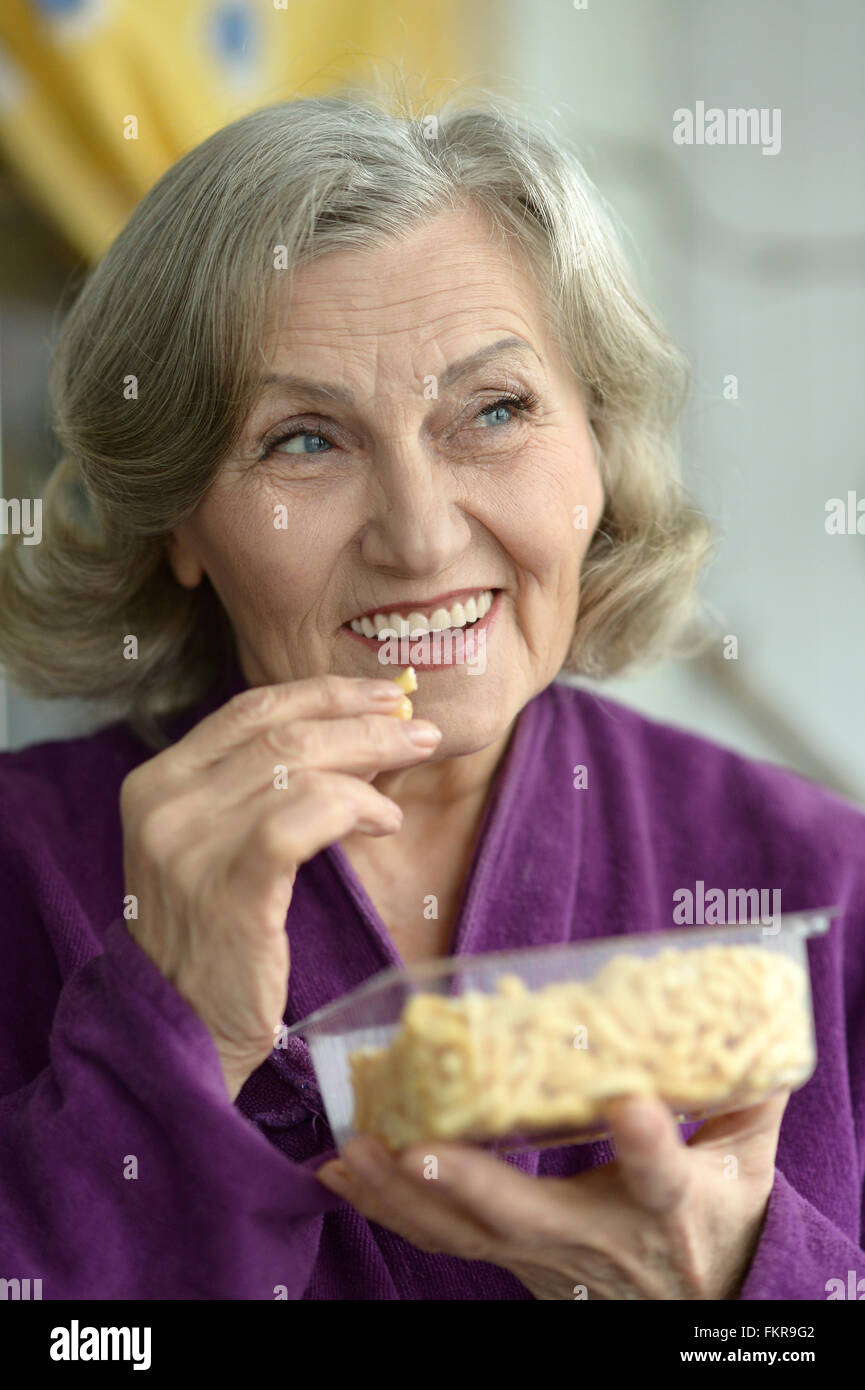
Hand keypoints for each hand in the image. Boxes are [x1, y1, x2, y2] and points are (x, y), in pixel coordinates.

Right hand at [119, 674, 441, 1098]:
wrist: (179, 1032)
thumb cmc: (215, 938)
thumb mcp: (218, 846)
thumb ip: (263, 789)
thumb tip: (359, 734)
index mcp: (158, 783)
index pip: (249, 709)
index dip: (324, 695)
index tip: (382, 695)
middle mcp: (164, 805)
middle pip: (281, 732)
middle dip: (363, 722)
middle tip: (419, 731)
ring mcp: (190, 845)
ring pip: (298, 766)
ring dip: (370, 761)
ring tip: (407, 779)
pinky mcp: (231, 889)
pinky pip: (307, 817)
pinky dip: (357, 807)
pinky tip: (383, 821)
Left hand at [316, 1091, 787, 1298]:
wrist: (701, 1308)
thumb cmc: (724, 1218)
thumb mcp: (751, 1157)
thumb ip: (747, 1090)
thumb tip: (753, 1019)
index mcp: (668, 1202)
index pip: (661, 1174)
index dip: (647, 1141)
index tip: (630, 1102)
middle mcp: (599, 1237)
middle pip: (528, 1217)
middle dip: (468, 1184)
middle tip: (416, 1149)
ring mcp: (546, 1257)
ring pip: (466, 1237)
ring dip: (402, 1197)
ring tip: (349, 1153)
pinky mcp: (513, 1261)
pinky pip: (444, 1241)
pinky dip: (390, 1209)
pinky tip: (344, 1173)